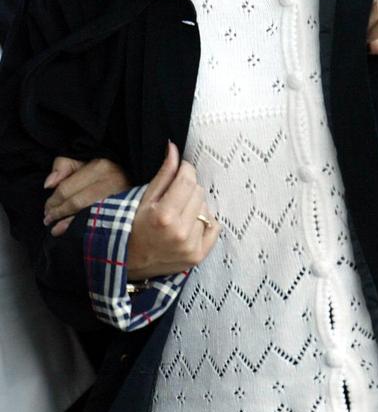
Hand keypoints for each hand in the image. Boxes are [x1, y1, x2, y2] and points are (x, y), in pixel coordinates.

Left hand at [44, 156, 130, 236]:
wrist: (131, 177)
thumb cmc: (104, 169)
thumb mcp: (84, 160)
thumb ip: (64, 165)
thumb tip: (49, 184)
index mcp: (100, 167)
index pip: (67, 188)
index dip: (52, 201)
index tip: (47, 208)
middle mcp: (110, 181)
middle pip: (75, 203)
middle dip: (58, 213)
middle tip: (48, 219)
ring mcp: (118, 198)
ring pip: (86, 215)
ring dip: (67, 224)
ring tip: (55, 229)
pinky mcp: (122, 211)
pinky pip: (97, 223)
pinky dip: (82, 229)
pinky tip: (71, 231)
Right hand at [127, 141, 220, 280]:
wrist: (128, 263)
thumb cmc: (134, 227)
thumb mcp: (145, 199)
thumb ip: (164, 173)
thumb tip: (174, 147)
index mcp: (164, 216)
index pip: (188, 180)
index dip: (186, 170)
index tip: (181, 170)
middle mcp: (180, 232)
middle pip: (199, 192)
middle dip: (188, 189)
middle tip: (174, 199)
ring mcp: (190, 246)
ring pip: (206, 208)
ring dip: (196, 207)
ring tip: (179, 215)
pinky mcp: (198, 256)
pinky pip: (214, 227)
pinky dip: (205, 223)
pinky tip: (189, 226)